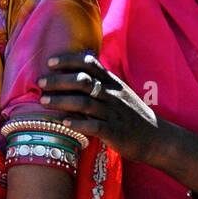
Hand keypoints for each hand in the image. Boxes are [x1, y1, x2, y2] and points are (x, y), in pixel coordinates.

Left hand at [38, 51, 160, 164]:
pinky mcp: (115, 132)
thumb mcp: (120, 93)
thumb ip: (101, 83)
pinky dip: (78, 124)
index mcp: (112, 83)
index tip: (51, 62)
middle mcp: (112, 95)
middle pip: (83, 81)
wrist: (156, 138)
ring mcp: (114, 113)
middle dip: (59, 80)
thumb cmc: (133, 116)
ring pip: (85, 103)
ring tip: (44, 101)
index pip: (90, 64)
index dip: (69, 60)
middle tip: (41, 82)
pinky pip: (95, 126)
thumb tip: (75, 73)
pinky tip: (64, 123)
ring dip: (62, 101)